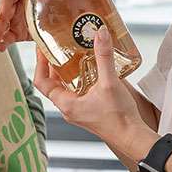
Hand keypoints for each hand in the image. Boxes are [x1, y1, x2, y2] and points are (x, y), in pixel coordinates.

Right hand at [0, 0, 69, 51]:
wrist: (70, 13)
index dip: (5, 3)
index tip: (3, 14)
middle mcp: (19, 2)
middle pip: (4, 10)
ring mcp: (17, 17)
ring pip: (3, 24)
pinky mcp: (18, 30)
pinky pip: (8, 36)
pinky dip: (4, 42)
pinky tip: (1, 47)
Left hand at [33, 24, 142, 145]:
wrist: (132, 137)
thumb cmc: (119, 117)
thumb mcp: (110, 83)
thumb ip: (104, 57)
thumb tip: (100, 34)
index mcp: (66, 104)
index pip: (41, 82)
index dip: (39, 63)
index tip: (42, 48)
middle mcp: (69, 109)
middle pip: (52, 84)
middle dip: (53, 65)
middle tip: (57, 48)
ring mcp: (78, 112)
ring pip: (65, 88)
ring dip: (66, 73)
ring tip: (72, 55)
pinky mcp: (88, 112)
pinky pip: (77, 93)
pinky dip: (78, 80)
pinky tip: (90, 71)